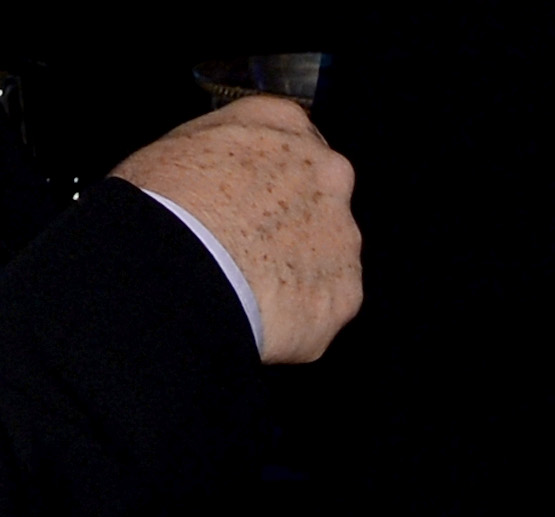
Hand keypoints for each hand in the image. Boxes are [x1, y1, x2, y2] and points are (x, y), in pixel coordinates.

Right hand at [109, 96, 361, 362]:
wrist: (178, 269)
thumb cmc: (163, 203)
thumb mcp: (175, 149)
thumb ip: (222, 154)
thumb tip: (219, 177)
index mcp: (282, 124)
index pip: (292, 139)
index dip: (269, 171)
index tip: (250, 191)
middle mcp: (327, 173)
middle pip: (319, 195)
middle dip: (291, 217)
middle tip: (248, 241)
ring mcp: (343, 234)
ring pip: (328, 250)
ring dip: (299, 264)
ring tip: (251, 282)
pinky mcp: (347, 290)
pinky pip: (327, 300)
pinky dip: (302, 308)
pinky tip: (265, 310)